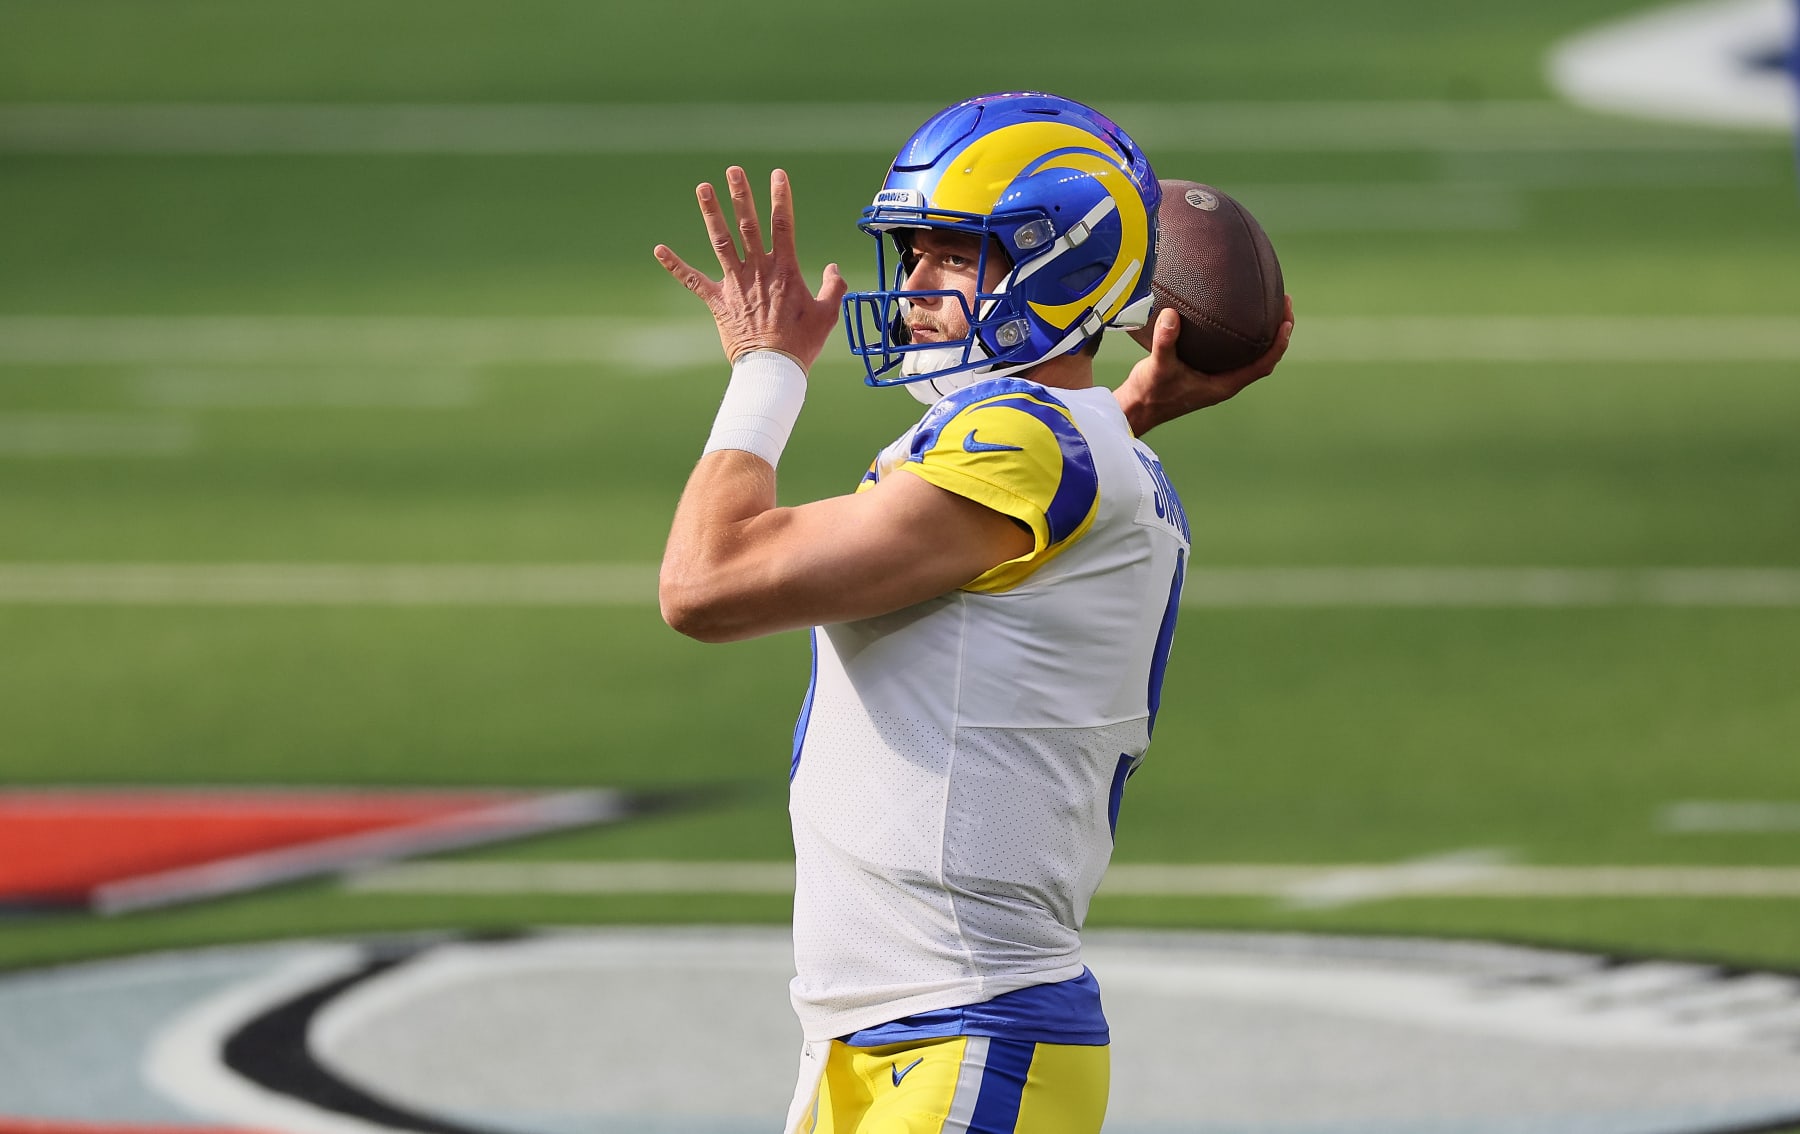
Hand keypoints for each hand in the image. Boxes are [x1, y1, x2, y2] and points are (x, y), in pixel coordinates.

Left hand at [653, 166, 847, 370]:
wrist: (773, 368)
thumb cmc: (802, 343)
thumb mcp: (828, 314)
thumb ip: (835, 287)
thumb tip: (835, 269)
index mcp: (785, 270)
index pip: (783, 225)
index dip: (780, 198)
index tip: (777, 174)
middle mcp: (758, 271)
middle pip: (748, 225)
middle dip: (741, 195)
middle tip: (733, 170)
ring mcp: (735, 284)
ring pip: (721, 242)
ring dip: (711, 213)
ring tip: (702, 187)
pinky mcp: (718, 302)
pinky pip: (692, 280)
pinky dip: (675, 265)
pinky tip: (659, 250)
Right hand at [1115, 295, 1295, 435]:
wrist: (1135, 409)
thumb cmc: (1149, 393)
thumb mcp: (1158, 366)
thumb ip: (1166, 341)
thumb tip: (1172, 315)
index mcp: (1225, 385)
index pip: (1263, 364)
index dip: (1279, 344)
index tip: (1287, 320)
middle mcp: (1225, 382)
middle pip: (1263, 357)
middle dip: (1277, 332)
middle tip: (1284, 303)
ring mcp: (1216, 378)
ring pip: (1249, 354)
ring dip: (1261, 333)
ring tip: (1266, 305)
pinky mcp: (1205, 372)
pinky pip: (1231, 352)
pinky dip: (1238, 335)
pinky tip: (1231, 314)